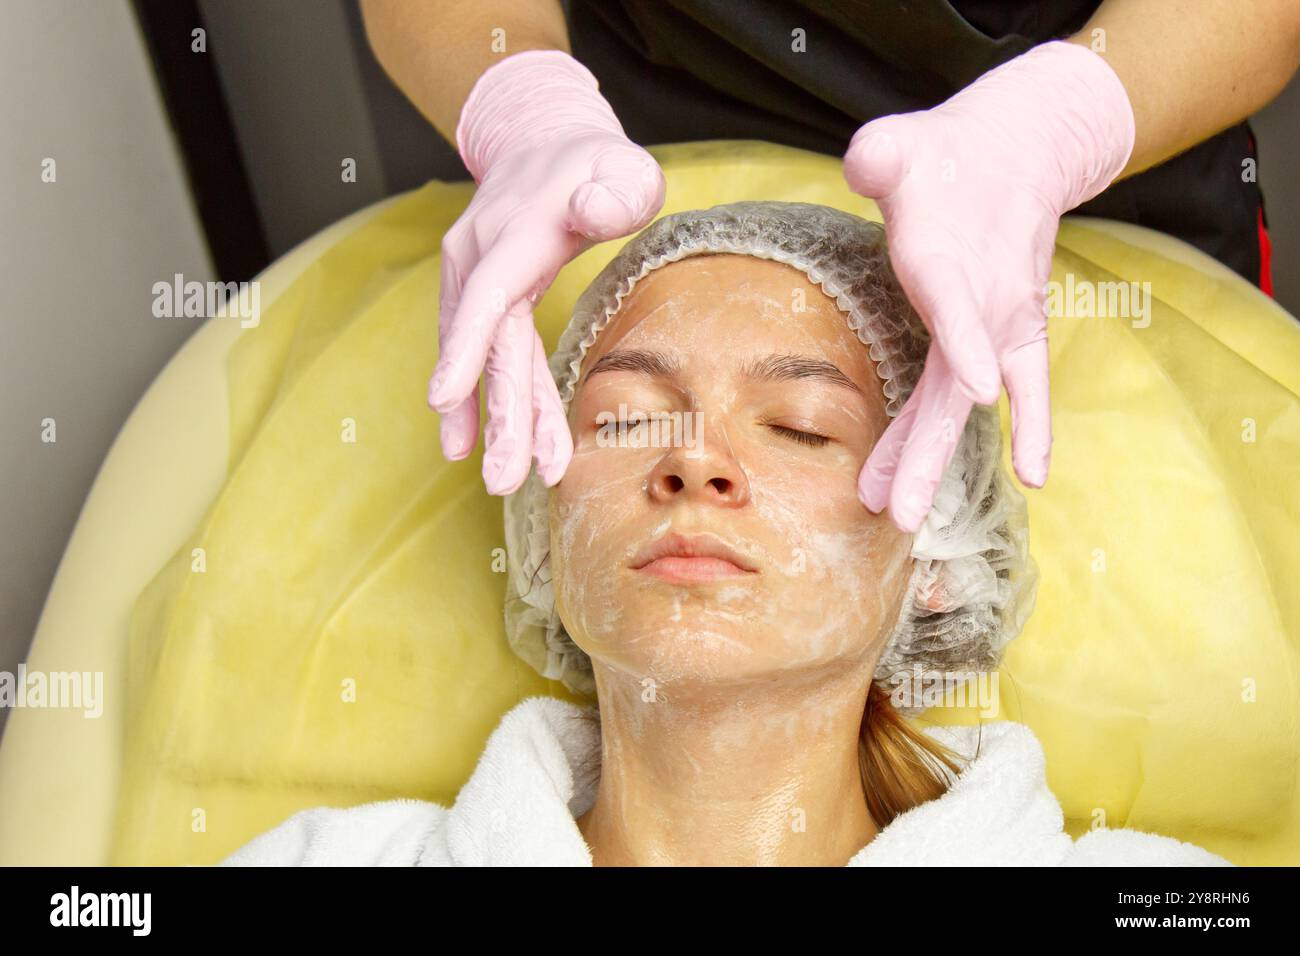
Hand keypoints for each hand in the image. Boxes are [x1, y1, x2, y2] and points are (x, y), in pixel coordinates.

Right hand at [428, 50, 665, 494]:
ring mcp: (472, 276)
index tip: (444, 398)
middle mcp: (480, 257)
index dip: (466, 347)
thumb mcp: (623, 164)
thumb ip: (618, 190)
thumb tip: (593, 212)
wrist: (541, 141)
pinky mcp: (475, 293)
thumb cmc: (593, 161)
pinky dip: (483, 398)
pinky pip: (484, 352)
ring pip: (486, 356)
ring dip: (494, 419)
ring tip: (499, 477)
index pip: (487, 294)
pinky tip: (469, 442)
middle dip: (498, 415)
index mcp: (515, 232)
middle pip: (487, 345)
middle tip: (504, 479)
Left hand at [842, 40, 1134, 531]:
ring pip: (967, 404)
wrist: (1018, 149)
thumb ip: (880, 154)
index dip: (966, 344)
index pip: (955, 307)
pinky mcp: (1015, 333)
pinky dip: (1035, 430)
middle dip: (926, 452)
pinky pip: (1030, 390)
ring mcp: (1002, 324)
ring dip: (935, 458)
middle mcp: (982, 303)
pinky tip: (1034, 478)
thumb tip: (868, 161)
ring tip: (903, 514)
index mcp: (947, 261)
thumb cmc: (943, 156)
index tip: (976, 393)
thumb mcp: (902, 144)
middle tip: (899, 513)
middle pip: (952, 388)